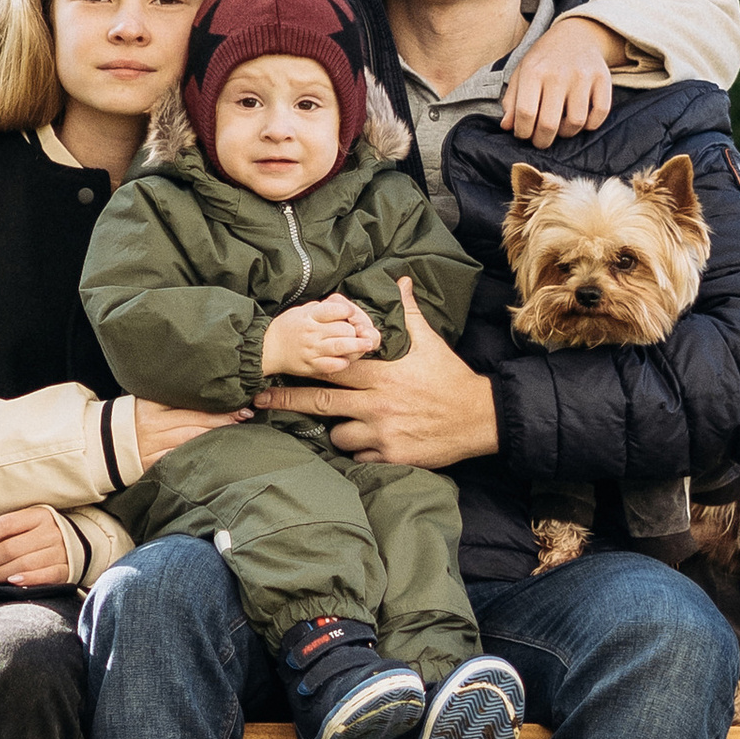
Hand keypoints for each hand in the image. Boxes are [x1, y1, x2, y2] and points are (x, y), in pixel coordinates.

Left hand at [0, 506, 77, 588]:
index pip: (4, 524)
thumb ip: (4, 532)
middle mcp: (50, 531)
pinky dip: (27, 580)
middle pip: (11, 547)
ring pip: (24, 563)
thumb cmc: (44, 533)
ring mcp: (60, 551)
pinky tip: (11, 583)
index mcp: (38, 515)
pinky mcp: (66, 569)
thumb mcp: (28, 524)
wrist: (84, 543)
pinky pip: (45, 576)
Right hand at [133, 399, 250, 460]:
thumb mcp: (146, 401)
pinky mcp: (150, 464)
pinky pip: (177, 459)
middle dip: (222, 420)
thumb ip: (171, 397)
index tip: (237, 402)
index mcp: (151, 405)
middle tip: (244, 415)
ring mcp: (151, 447)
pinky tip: (213, 452)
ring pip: (189, 441)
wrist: (103, 444)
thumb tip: (205, 391)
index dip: (215, 405)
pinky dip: (196, 455)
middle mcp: (152, 425)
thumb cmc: (132, 419)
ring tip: (235, 431)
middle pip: (193, 422)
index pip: (188, 404)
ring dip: (214, 437)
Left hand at [254, 276, 498, 466]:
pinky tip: (366, 443)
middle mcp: (377, 403)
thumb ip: (407, 313)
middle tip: (260, 401)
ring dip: (334, 430)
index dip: (301, 368)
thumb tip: (400, 280)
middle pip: (319, 403)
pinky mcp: (392, 456)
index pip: (331, 368)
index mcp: (382, 373)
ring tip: (343, 425)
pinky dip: (358, 451)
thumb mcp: (429, 342)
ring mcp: (383, 432)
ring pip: (337, 435)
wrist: (479, 417)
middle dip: (285, 401)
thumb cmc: (450, 377)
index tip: (275, 370)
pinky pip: (359, 457)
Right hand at [259, 293, 383, 381]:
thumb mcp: (301, 310)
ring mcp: (312, 350)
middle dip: (355, 331)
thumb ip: (322, 309)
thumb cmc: (286, 328)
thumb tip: (345, 309)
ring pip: (341, 346)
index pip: (334, 310)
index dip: (347, 311)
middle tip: (361, 333)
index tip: (352, 314)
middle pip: (343, 329)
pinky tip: (347, 360)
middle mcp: (312, 332)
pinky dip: (342, 362)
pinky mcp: (311, 366)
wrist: (266, 349)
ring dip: (358, 346)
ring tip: (368, 344)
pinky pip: (332, 365)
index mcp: (309, 316)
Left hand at [502, 11, 624, 148]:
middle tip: (541, 141)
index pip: (525, 113)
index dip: (522, 132)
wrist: (576, 34)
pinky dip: (591, 124)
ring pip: (576, 122)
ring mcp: (583, 76)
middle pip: (549, 123)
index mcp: (533, 71)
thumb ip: (512, 100)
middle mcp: (558, 74)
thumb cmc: (544, 58)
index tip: (524, 134)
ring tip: (561, 129)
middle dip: (542, 140)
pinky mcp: (603, 79)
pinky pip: (600, 113)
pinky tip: (582, 120)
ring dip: (567, 133)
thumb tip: (507, 127)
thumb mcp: (521, 72)